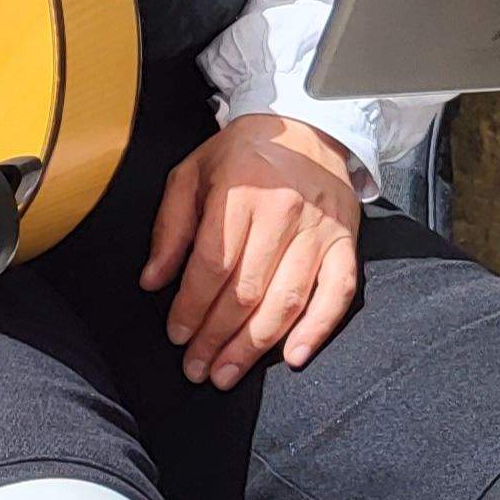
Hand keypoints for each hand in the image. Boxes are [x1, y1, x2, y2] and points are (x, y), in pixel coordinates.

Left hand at [140, 113, 364, 387]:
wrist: (308, 127)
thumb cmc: (243, 155)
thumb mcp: (192, 173)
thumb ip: (170, 226)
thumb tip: (152, 280)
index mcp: (241, 192)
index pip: (213, 264)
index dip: (192, 307)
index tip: (177, 335)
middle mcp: (284, 213)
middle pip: (247, 291)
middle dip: (216, 337)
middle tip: (196, 368)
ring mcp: (320, 231)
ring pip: (287, 300)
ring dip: (255, 345)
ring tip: (228, 373)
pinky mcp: (346, 243)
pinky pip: (338, 293)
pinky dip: (318, 329)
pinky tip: (294, 357)